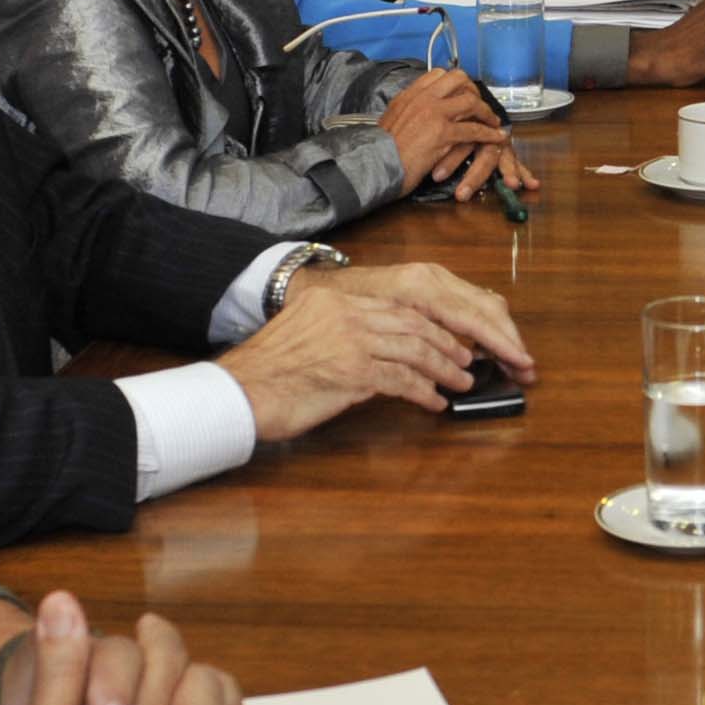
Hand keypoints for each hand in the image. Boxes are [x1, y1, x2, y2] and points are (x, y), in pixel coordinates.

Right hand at [218, 261, 531, 437]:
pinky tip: (435, 403)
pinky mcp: (353, 371)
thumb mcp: (305, 338)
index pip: (397, 308)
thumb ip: (341, 335)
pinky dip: (425, 394)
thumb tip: (379, 353)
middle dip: (448, 345)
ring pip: (416, 351)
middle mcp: (346, 313)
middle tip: (467, 361)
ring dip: (445, 370)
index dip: (430, 326)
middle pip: (414, 325)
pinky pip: (403, 381)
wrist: (238, 393)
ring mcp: (351, 340)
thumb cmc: (267, 374)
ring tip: (461, 383)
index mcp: (334, 301)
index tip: (450, 340)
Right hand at [378, 70, 537, 198]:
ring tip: (493, 122)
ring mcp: (434, 114)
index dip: (455, 83)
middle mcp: (422, 98)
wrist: (374, 166)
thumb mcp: (391, 121)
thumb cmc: (381, 151)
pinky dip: (489, 134)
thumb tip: (416, 111)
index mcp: (409, 94)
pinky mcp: (443, 134)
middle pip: (458, 79)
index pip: (438, 74)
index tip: (463, 93)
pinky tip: (496, 138)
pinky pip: (474, 129)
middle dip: (474, 91)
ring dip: (486, 112)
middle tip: (480, 105)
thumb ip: (406, 111)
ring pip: (470, 102)